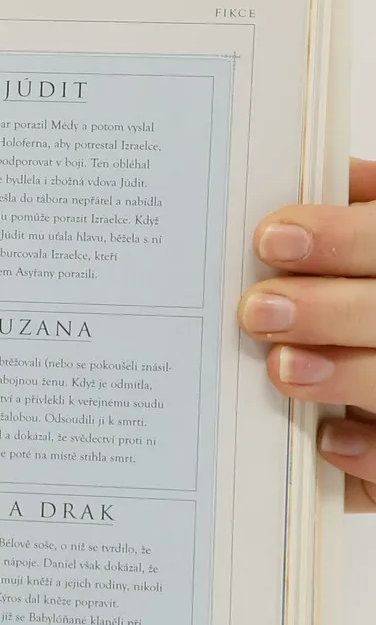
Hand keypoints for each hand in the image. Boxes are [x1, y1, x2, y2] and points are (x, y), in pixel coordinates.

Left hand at [242, 158, 375, 510]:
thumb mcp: (369, 234)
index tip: (272, 239)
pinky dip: (367, 451)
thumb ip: (355, 209)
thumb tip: (316, 173)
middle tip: (258, 309)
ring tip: (283, 369)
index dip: (340, 238)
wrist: (369, 333)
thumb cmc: (364, 285)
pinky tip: (326, 439)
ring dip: (345, 376)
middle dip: (327, 310)